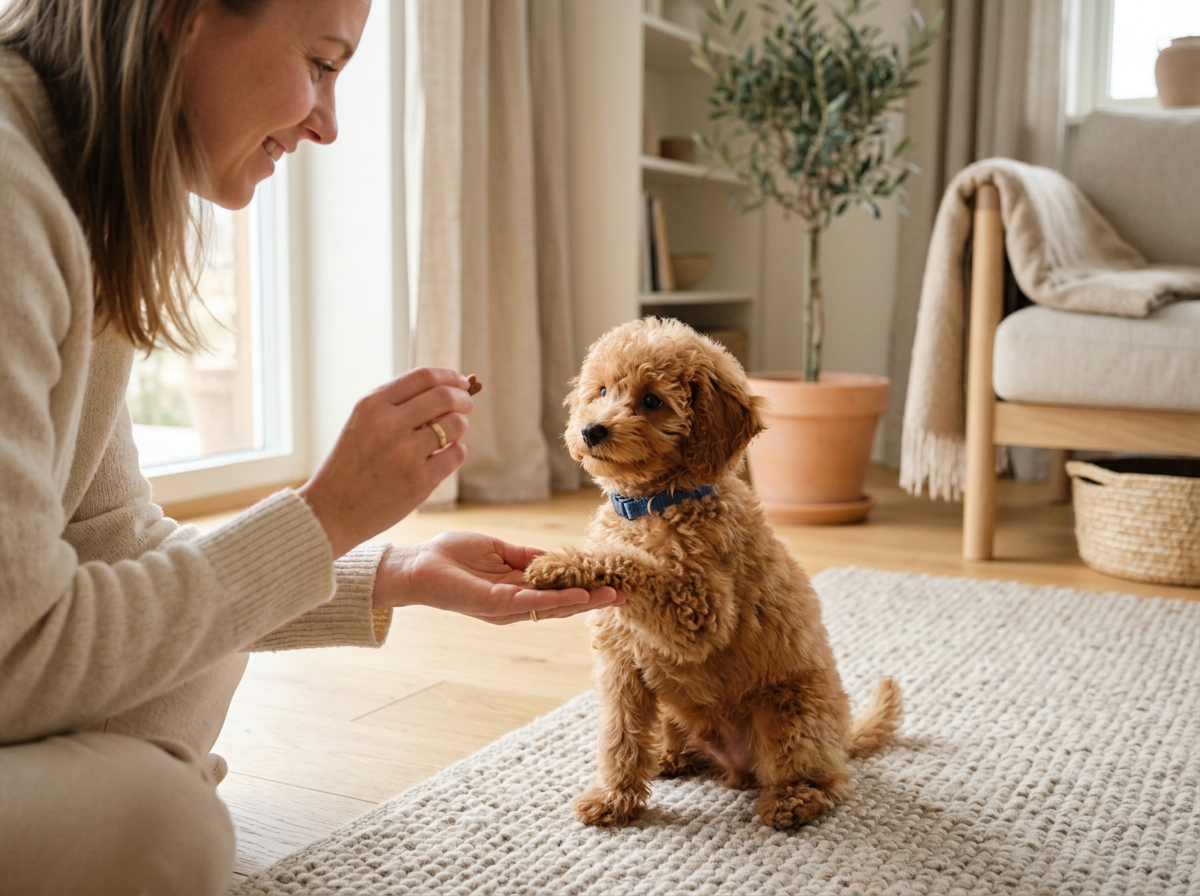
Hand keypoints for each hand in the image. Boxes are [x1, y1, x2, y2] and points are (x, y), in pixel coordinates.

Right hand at [299, 368, 472, 557]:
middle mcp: (387, 425)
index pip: (424, 377)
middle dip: (463, 399)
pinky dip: (457, 451)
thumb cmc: (352, 464)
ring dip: (462, 425)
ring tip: (453, 433)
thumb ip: (397, 404)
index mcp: (372, 405)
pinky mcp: (418, 481)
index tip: (460, 383)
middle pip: (445, 397)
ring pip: (456, 425)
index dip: (450, 377)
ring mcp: (404, 454)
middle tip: (466, 406)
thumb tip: (447, 390)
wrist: (332, 510)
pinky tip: (445, 455)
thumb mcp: (362, 423)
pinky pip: (456, 454)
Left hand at [372, 532, 625, 623]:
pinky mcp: (496, 604)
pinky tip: (580, 596)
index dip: (584, 586)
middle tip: (624, 595)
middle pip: (562, 603)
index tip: (610, 581)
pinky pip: (533, 603)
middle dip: (593, 599)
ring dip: (584, 601)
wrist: (417, 565)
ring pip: (553, 606)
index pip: (557, 590)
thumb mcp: (497, 550)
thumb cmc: (450, 556)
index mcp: (516, 589)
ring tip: (612, 597)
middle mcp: (515, 604)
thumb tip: (553, 556)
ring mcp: (507, 607)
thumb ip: (525, 556)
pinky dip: (557, 599)